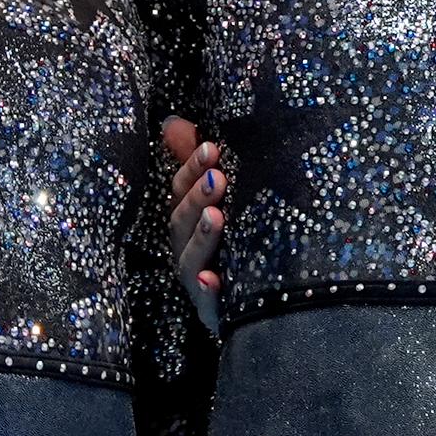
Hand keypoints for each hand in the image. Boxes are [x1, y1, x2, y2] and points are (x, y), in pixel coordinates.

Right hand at [162, 117, 227, 327]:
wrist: (262, 303)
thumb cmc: (238, 240)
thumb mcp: (220, 198)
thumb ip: (195, 162)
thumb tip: (173, 122)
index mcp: (187, 223)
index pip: (179, 193)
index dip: (190, 171)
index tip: (212, 148)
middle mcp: (187, 251)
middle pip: (181, 225)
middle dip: (196, 200)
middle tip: (218, 178)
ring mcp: (199, 284)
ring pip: (190, 261)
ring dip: (201, 239)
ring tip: (217, 218)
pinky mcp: (217, 312)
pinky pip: (210, 305)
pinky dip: (209, 293)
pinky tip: (213, 279)